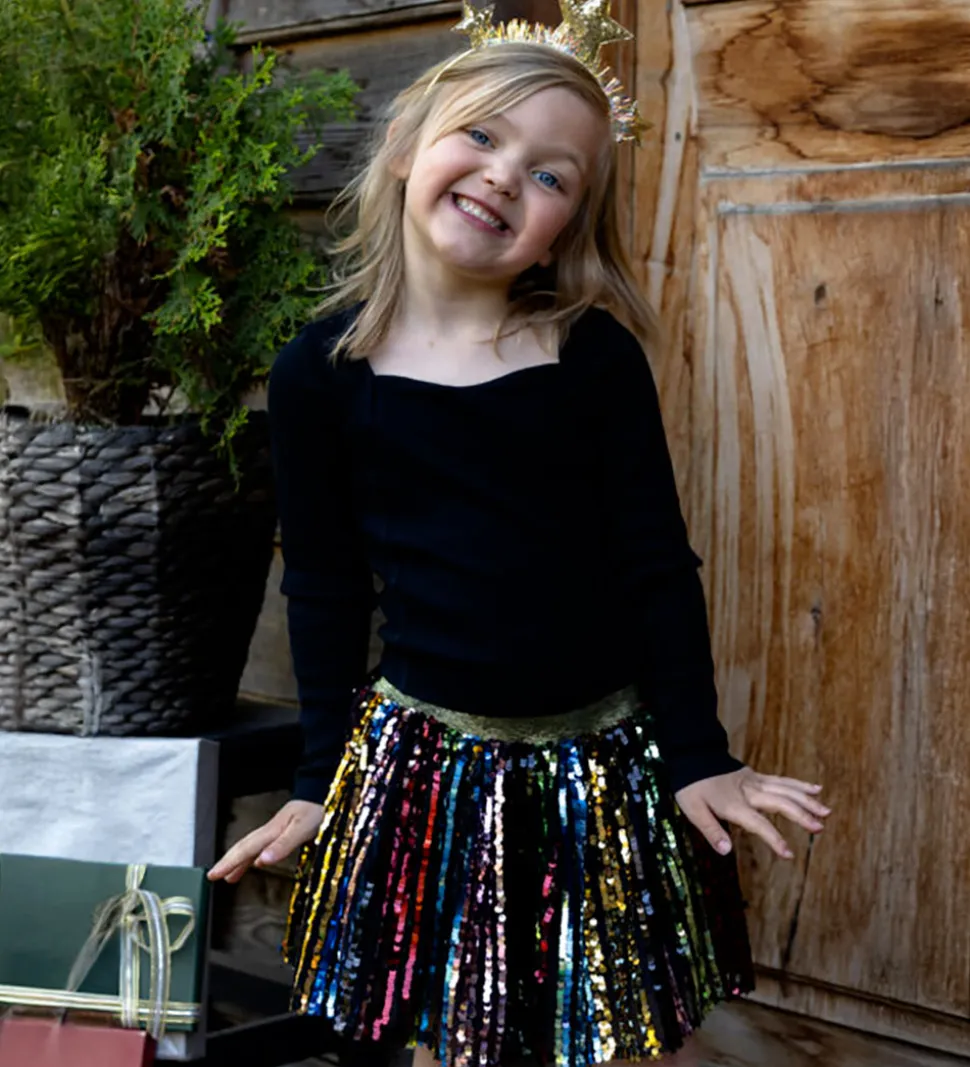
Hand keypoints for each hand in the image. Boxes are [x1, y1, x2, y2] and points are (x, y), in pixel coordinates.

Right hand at [207, 799, 323, 883]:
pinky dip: (254, 855)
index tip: (212, 875)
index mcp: (271, 831)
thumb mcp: (301, 828)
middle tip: (212, 876)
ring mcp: (276, 830)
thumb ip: (282, 845)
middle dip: (227, 862)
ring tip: (228, 876)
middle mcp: (270, 831)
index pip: (245, 850)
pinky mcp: (284, 831)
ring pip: (251, 847)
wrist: (323, 792)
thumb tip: (260, 862)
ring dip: (238, 861)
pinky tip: (255, 862)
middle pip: (243, 847)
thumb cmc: (315, 809)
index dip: (228, 863)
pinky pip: (262, 846)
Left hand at [675, 768, 829, 859]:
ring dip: (807, 800)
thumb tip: (726, 851)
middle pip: (780, 802)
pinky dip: (799, 785)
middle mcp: (749, 792)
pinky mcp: (756, 776)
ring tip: (826, 811)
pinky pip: (782, 780)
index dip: (774, 839)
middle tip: (820, 827)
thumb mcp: (693, 810)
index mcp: (734, 804)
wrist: (692, 756)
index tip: (789, 854)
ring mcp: (755, 782)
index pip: (758, 824)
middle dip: (801, 815)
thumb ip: (711, 831)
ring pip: (786, 790)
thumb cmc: (691, 786)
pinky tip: (815, 788)